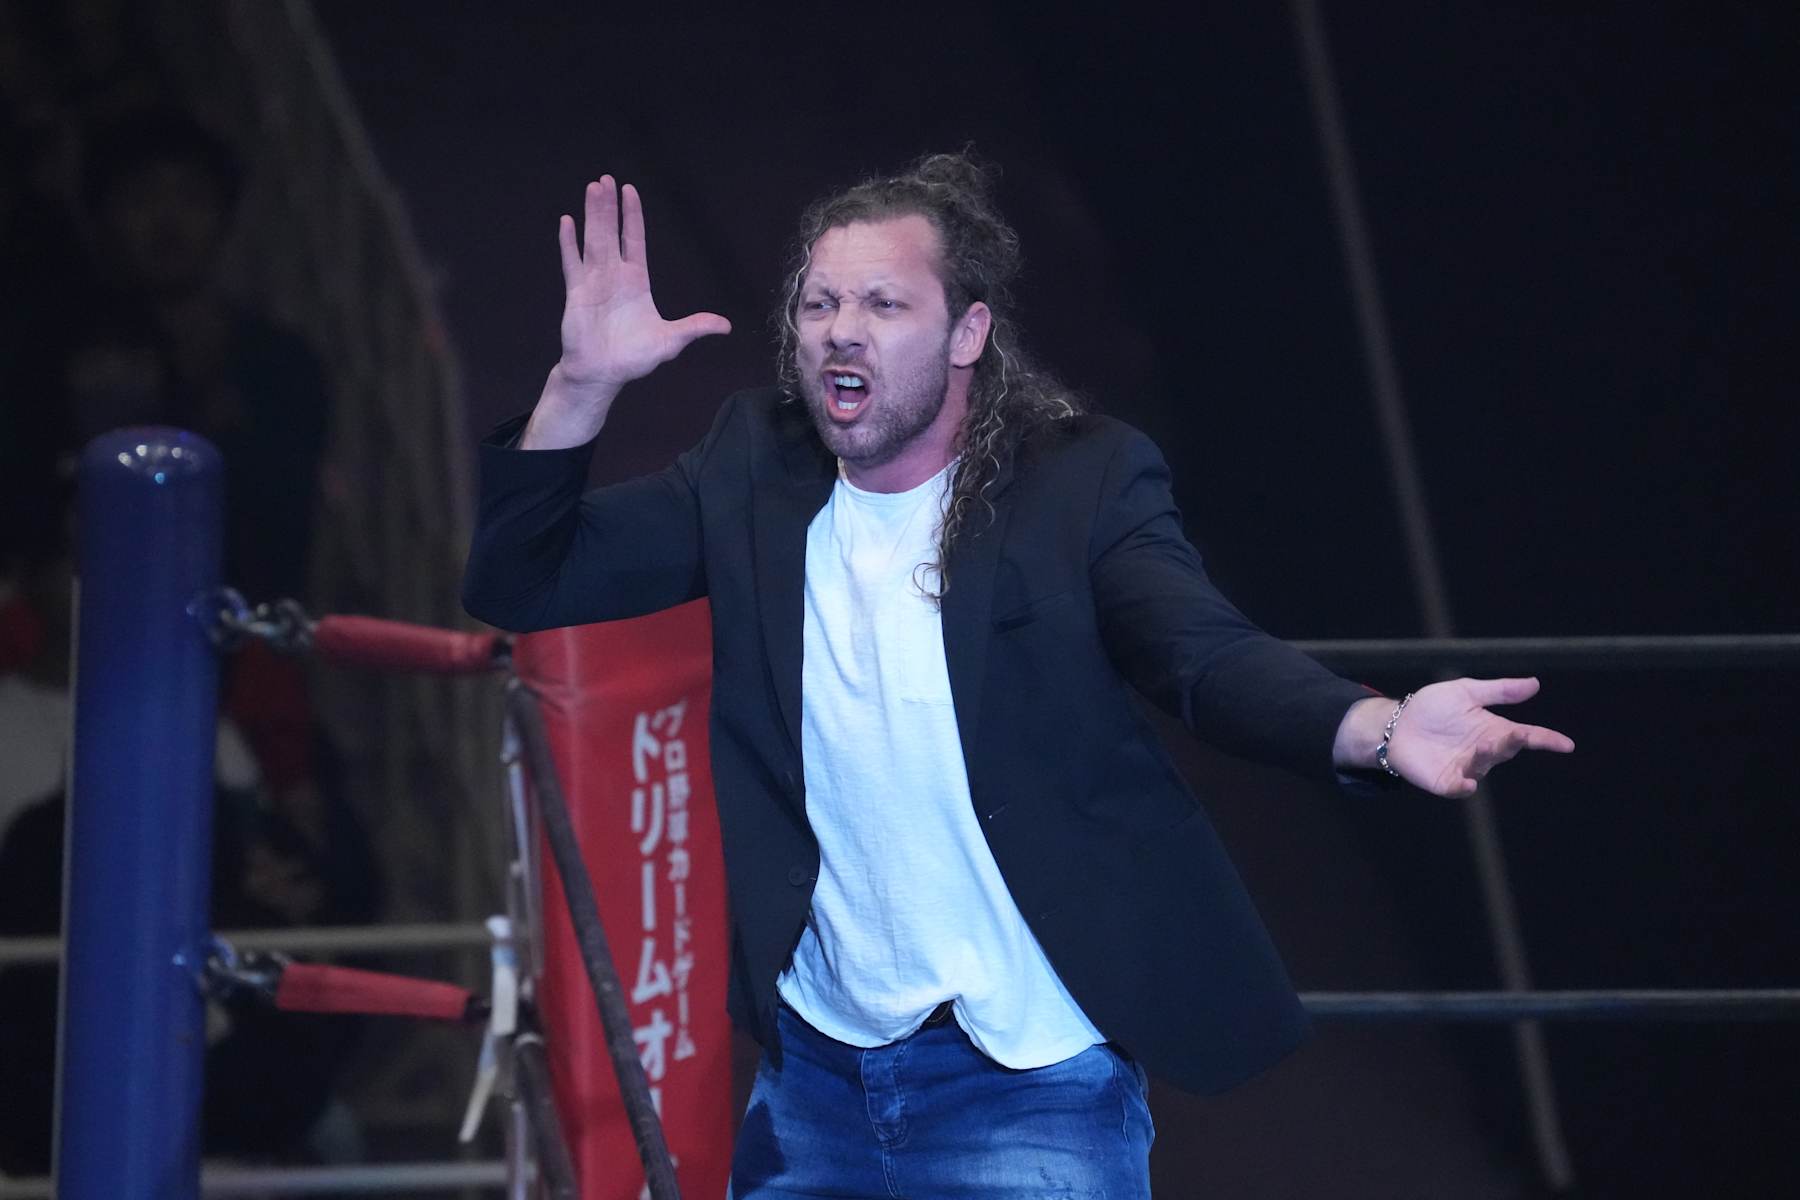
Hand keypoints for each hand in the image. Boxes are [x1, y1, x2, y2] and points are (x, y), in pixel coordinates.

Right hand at [556, 175, 730, 394]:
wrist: (603, 374)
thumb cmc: (634, 358)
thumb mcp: (671, 341)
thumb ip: (695, 327)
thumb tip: (726, 326)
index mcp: (637, 281)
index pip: (634, 239)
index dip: (632, 215)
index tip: (629, 191)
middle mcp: (614, 275)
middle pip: (612, 232)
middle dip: (609, 206)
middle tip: (605, 179)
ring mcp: (594, 281)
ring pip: (593, 240)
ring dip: (592, 215)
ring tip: (591, 188)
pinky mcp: (577, 293)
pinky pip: (572, 262)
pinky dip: (568, 243)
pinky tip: (567, 221)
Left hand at [1381, 677, 1574, 796]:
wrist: (1395, 724)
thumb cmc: (1431, 708)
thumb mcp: (1465, 692)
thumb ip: (1499, 691)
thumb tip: (1535, 683)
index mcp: (1493, 729)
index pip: (1526, 737)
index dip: (1546, 740)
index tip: (1566, 744)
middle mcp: (1484, 751)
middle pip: (1506, 750)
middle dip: (1511, 743)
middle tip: (1514, 734)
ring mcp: (1466, 768)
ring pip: (1484, 766)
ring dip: (1486, 757)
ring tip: (1483, 745)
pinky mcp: (1446, 782)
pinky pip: (1460, 788)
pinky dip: (1465, 787)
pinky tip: (1468, 783)